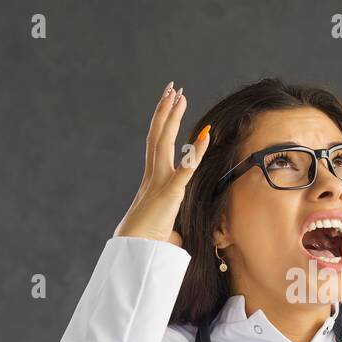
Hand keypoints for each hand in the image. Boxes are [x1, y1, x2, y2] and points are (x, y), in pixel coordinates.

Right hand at [114, 80, 210, 244]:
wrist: (135, 251)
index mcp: (152, 180)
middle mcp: (153, 175)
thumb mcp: (162, 231)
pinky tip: (206, 135)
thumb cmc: (146, 243)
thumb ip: (171, 229)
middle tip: (172, 90)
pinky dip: (197, 151)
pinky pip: (186, 168)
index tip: (168, 105)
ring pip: (164, 141)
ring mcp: (160, 181)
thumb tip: (177, 239)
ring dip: (172, 117)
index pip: (156, 144)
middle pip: (157, 135)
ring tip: (178, 96)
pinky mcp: (171, 192)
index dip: (162, 123)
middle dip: (165, 110)